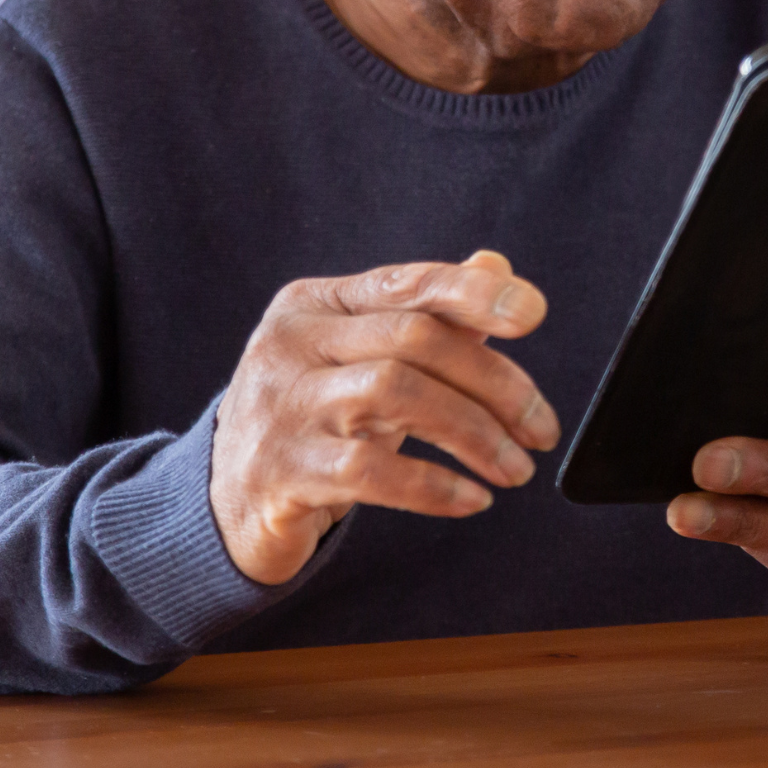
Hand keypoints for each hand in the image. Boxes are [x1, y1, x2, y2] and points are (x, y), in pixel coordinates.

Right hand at [211, 250, 558, 583]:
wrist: (225, 501)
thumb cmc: (313, 418)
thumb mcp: (364, 359)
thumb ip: (428, 313)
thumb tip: (497, 266)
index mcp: (316, 304)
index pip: (408, 284)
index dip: (474, 293)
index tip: (534, 313)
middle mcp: (292, 343)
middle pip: (414, 339)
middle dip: (493, 381)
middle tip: (542, 427)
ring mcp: (280, 406)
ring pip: (396, 394)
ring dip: (474, 433)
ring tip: (517, 468)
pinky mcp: (280, 472)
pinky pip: (371, 470)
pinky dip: (433, 486)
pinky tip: (473, 499)